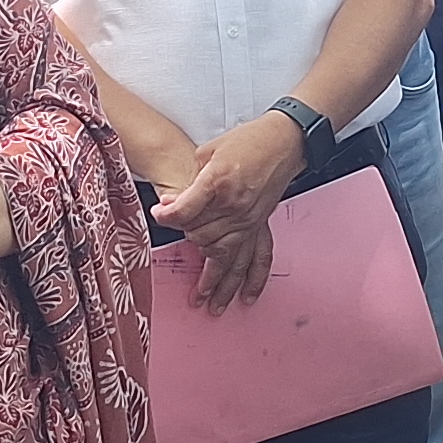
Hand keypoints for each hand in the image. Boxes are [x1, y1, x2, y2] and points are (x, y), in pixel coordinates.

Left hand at [155, 113, 306, 309]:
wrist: (283, 141)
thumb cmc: (247, 142)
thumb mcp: (208, 152)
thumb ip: (189, 182)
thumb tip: (172, 203)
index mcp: (218, 184)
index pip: (183, 213)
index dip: (165, 217)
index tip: (159, 216)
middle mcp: (235, 207)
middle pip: (201, 237)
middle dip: (186, 240)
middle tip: (177, 239)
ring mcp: (250, 220)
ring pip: (226, 258)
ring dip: (215, 281)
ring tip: (205, 302)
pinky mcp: (261, 224)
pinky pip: (257, 258)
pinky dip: (251, 279)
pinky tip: (245, 296)